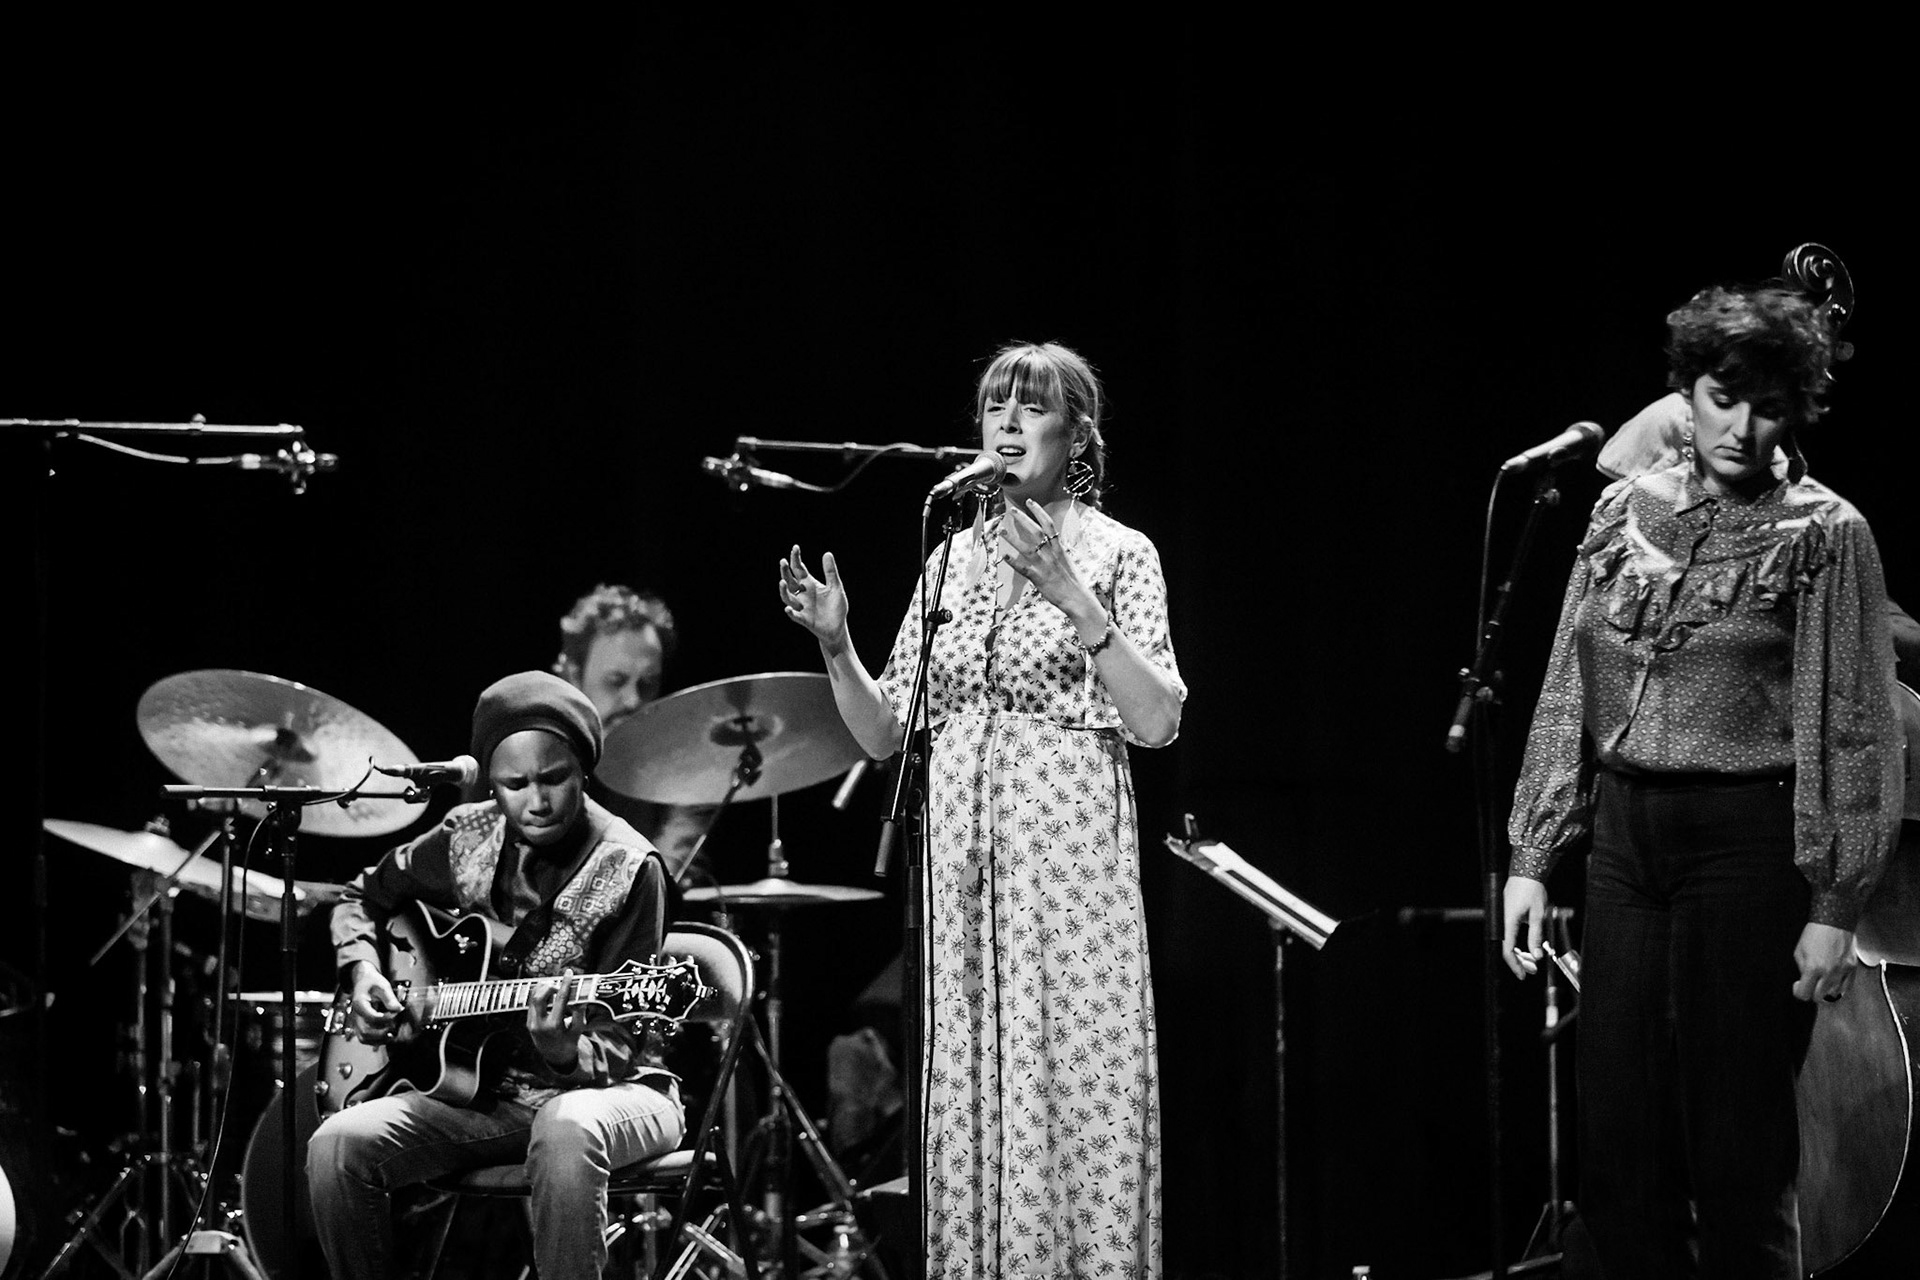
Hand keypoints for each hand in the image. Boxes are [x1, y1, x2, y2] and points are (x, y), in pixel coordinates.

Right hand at [349, 962, 405, 1043]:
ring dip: (378, 1040)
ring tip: (391, 1035)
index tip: (397, 1013)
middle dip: (382, 1032)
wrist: (363, 981)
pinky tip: (386, 1036)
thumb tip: (398, 1009)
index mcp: (359, 1004)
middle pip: (365, 1032)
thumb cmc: (372, 982)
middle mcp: (355, 1015)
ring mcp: (356, 1021)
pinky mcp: (360, 1025)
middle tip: (394, 1027)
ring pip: (363, 1038)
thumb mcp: (382, 986)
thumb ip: (390, 998)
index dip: (386, 1018)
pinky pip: (364, 1038)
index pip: (372, 1017)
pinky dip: (375, 1040)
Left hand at [527, 974, 579, 1070]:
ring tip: (554, 987)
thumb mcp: (578, 1029)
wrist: (555, 1056)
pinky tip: (549, 994)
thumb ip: (579, 1012)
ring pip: (533, 998)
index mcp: (554, 1026)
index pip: (559, 999)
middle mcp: (539, 1024)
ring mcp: (531, 1023)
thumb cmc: (569, 1042)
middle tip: (559, 983)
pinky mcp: (528, 1022)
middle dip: (549, 985)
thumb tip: (580, 996)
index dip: (564, 984)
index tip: (568, 973)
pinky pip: (532, 1003)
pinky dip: (540, 996)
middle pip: (539, 996)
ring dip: (543, 989)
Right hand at [779, 545, 849, 649]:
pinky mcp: (804, 619)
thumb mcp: (836, 587)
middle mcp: (802, 594)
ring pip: (788, 598)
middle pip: (790, 581)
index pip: (799, 569)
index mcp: (809, 584)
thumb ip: (830, 572)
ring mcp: (802, 607)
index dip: (795, 559)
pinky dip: (791, 612)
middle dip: (785, 572)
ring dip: (784, 591)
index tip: (795, 547)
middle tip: (783, 561)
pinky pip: (795, 616)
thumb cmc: (836, 607)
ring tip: (783, 582)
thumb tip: (827, 553)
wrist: (838, 628)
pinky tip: (788, 608)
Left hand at [1000, 500, 1093, 620]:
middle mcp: (1051, 554)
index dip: (1039, 511)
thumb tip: (1052, 543)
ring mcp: (1044, 565)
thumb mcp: (1067, 561)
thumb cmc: (1073, 582)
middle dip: (1023, 519)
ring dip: (1013, 539)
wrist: (1077, 598)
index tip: (1030, 502)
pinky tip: (1005, 556)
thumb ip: (1058, 551)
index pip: (1048, 524)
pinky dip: (1014, 562)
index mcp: (1059, 548)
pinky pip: (1024, 568)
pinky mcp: (1039, 578)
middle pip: (1036, 532)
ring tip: (1002, 531)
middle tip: (1012, 510)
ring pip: (1027, 548)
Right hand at [1501, 877, 1547, 978]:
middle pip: (1507, 948)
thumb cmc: (1532, 890)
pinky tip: (1527, 946)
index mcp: (1508, 922)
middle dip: (1520, 960)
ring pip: (1508, 942)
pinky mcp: (1506, 915)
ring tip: (1532, 958)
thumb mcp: (1538, 915)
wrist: (1526, 873)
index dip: (1515, 964)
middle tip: (1533, 969)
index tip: (1523, 975)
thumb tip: (1536, 955)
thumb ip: (1536, 936)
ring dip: (1519, 952)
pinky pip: (1509, 934)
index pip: (1508, 950)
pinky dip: (1517, 942)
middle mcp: (1502, 921)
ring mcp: (1503, 918)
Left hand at [1792, 922, 1857, 1002]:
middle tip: (1810, 985)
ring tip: (1822, 980)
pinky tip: (1833, 979)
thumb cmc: (1815, 934)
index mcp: (1813, 968)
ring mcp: (1842, 972)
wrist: (1834, 923)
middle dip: (1811, 993)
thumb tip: (1804, 980)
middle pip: (1819, 998)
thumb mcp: (1799, 951)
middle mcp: (1829, 973)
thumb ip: (1802, 969)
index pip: (1804, 994)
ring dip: (1826, 990)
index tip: (1799, 986)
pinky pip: (1846, 987)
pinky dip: (1839, 987)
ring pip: (1834, 994)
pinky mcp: (1852, 969)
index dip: (1799, 992)